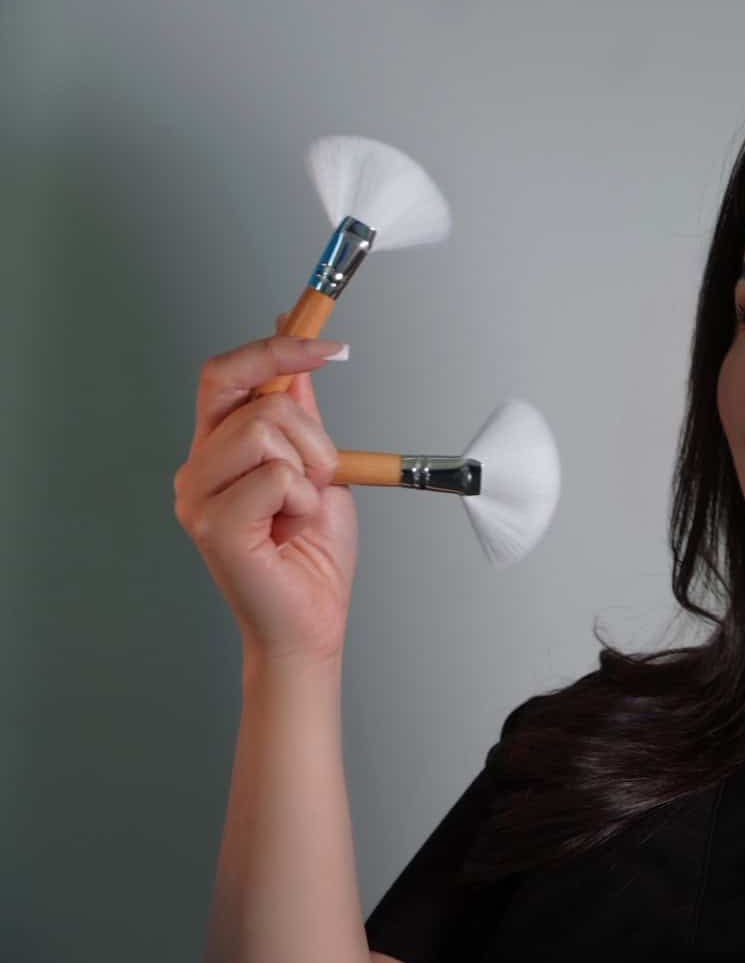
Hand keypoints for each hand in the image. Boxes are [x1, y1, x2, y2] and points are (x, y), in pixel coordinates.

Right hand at [173, 315, 355, 673]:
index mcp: (218, 449)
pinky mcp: (212, 524)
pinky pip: (275, 475)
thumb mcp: (317, 467)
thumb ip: (301, 414)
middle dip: (312, 432)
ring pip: (266, 430)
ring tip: (302, 507)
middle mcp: (198, 467)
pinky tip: (291, 527)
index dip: (275, 349)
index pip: (226, 374)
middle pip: (257, 398)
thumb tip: (297, 353)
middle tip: (320, 476)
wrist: (311, 618)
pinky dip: (303, 499)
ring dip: (309, 466)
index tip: (328, 345)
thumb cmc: (311, 552)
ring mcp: (198, 496)